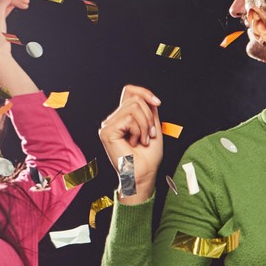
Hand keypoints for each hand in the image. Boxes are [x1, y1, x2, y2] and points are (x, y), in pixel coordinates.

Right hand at [97, 85, 163, 203]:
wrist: (144, 174)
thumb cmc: (148, 156)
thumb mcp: (153, 127)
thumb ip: (149, 111)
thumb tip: (148, 97)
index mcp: (121, 118)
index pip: (128, 91)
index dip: (144, 92)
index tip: (158, 103)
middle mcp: (111, 120)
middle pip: (135, 99)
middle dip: (149, 117)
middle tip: (150, 135)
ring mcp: (107, 126)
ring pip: (134, 107)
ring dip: (146, 125)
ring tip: (143, 140)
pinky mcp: (107, 131)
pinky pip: (130, 118)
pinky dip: (139, 130)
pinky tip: (135, 142)